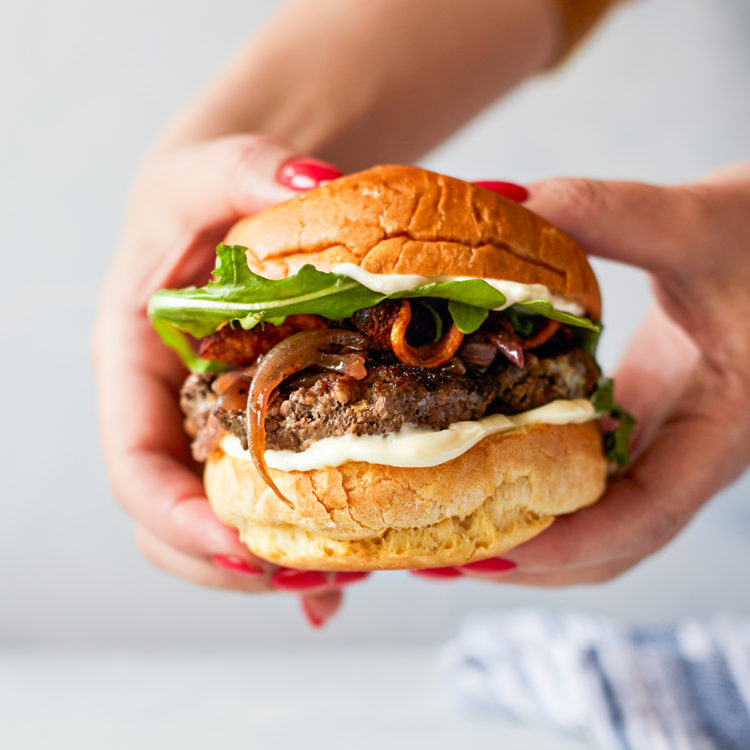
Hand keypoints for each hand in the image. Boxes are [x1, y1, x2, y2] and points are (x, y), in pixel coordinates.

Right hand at [92, 135, 363, 625]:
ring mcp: (211, 428)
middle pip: (172, 519)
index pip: (136, 464)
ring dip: (271, 565)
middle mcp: (169, 411)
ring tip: (343, 575)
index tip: (240, 546)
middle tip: (311, 575)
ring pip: (219, 524)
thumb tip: (316, 186)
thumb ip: (247, 170)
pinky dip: (297, 551)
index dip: (177, 518)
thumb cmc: (207, 192)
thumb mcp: (215, 169)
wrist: (234, 205)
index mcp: (136, 366)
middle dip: (230, 561)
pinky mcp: (255, 432)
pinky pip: (265, 504)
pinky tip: (341, 583)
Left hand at [413, 164, 749, 585]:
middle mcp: (692, 448)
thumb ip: (606, 212)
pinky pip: (596, 473)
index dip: (568, 547)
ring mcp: (669, 437)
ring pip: (602, 517)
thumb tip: (499, 200)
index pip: (647, 517)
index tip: (485, 554)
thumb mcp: (700, 221)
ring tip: (449, 523)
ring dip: (531, 532)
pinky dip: (544, 484)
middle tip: (442, 554)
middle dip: (530, 559)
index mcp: (721, 428)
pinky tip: (489, 463)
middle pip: (612, 543)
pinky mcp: (648, 415)